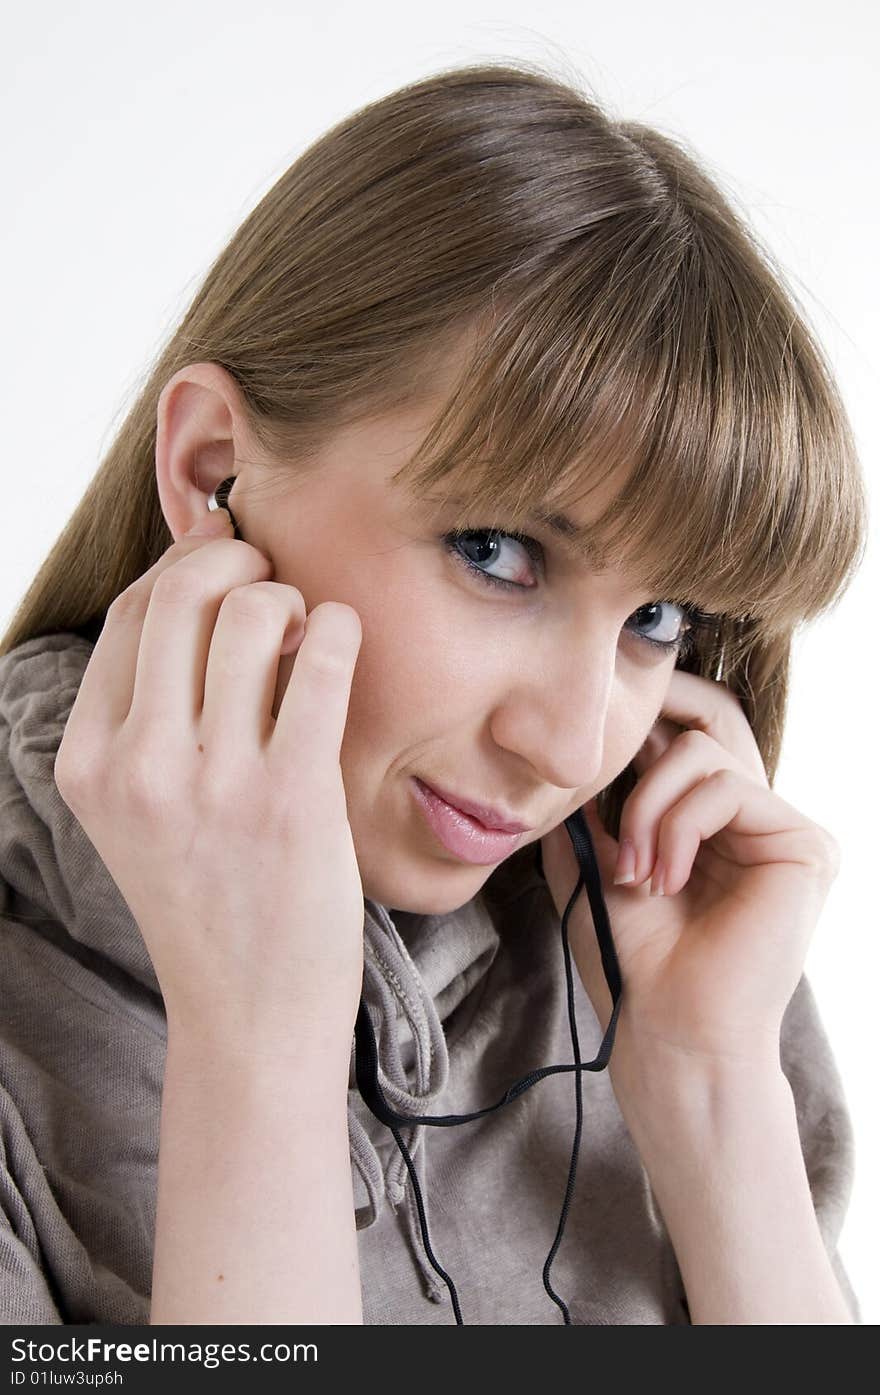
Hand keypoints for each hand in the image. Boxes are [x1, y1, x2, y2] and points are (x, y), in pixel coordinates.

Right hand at [53, 509, 365, 1049]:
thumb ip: (152, 715)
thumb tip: (210, 586)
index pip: (129, 614)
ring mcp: (214, 784)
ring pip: (252, 614)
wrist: (250, 1016)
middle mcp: (139, 766)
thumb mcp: (140, 811)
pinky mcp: (291, 799)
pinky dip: (340, 630)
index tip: (224, 558)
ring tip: (309, 631)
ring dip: (292, 597)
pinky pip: (322, 665)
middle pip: (183, 594)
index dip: (184, 565)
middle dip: (237, 558)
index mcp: (89, 761)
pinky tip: (344, 641)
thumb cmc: (209, 900)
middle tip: (273, 575)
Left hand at [538, 668, 840, 1070]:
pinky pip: (728, 788)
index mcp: (709, 819)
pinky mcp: (805, 844)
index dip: (649, 711)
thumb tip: (583, 744)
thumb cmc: (633, 960)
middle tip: (609, 744)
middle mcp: (752, 816)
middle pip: (711, 715)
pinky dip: (678, 827)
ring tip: (633, 871)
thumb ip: (591, 804)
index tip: (599, 726)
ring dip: (647, 808)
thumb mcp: (592, 864)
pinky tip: (665, 879)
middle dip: (654, 714)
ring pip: (703, 750)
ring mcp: (781, 827)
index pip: (688, 732)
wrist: (669, 1028)